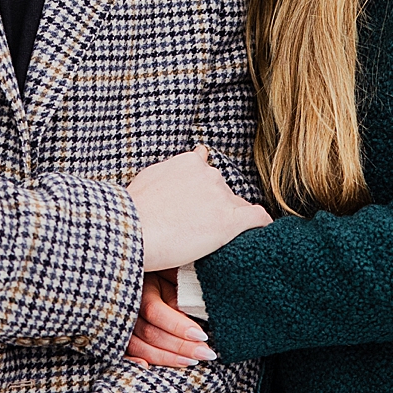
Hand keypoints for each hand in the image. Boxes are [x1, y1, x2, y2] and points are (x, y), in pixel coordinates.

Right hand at [126, 270, 216, 366]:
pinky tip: (148, 368)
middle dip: (181, 347)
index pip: (155, 311)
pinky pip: (123, 352)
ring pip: (138, 347)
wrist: (144, 268)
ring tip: (192, 361)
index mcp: (139, 286)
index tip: (202, 336)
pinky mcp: (119, 335)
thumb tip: (195, 325)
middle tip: (206, 354)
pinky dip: (134, 362)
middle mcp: (125, 306)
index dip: (179, 326)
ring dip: (167, 358)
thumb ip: (180, 295)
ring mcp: (119, 322)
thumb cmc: (164, 272)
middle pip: (149, 334)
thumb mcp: (173, 276)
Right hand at [128, 145, 270, 271]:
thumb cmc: (134, 209)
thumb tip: (199, 153)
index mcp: (190, 162)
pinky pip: (258, 218)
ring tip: (212, 239)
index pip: (209, 176)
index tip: (198, 210)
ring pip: (238, 207)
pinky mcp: (230, 221)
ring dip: (229, 220)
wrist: (132, 231)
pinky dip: (261, 225)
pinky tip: (259, 234)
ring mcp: (221, 196)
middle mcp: (210, 174)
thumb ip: (175, 167)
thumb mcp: (151, 176)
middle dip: (215, 209)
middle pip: (224, 193)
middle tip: (198, 229)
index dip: (205, 196)